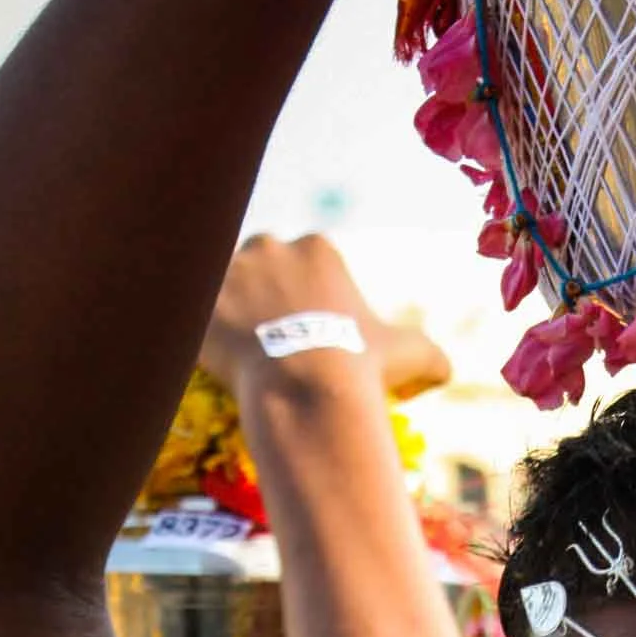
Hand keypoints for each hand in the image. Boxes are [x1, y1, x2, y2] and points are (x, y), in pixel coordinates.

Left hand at [200, 234, 451, 405]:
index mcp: (318, 248)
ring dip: (222, 306)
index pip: (300, 262)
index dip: (298, 296)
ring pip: (219, 281)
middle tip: (262, 336)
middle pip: (256, 262)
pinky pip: (189, 307)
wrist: (307, 390)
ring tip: (229, 345)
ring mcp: (230, 270)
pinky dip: (193, 327)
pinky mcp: (198, 300)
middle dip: (257, 291)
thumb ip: (429, 354)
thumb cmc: (361, 368)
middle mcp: (271, 246)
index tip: (298, 329)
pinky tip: (202, 353)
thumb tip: (447, 368)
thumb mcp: (407, 355)